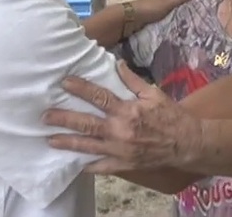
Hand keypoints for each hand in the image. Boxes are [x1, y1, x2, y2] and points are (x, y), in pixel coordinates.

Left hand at [43, 62, 202, 173]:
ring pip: (88, 146)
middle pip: (87, 124)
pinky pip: (102, 167)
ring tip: (50, 140)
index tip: (64, 83)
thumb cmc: (170, 115)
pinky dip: (88, 166)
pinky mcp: (124, 164)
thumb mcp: (153, 93)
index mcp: (128, 110)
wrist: (186, 143)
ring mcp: (120, 150)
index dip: (81, 89)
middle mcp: (120, 130)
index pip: (99, 97)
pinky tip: (74, 165)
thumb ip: (132, 80)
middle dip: (64, 119)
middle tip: (45, 116)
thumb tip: (116, 63)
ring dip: (68, 143)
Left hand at [131, 0, 193, 28]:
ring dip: (170, 19)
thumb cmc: (152, 8)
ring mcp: (151, 9)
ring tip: (180, 28)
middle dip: (177, 12)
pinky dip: (163, 23)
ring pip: (164, 14)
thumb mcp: (169, 3)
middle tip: (188, 22)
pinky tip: (168, 29)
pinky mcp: (146, 17)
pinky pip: (158, 20)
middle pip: (170, 6)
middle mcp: (157, 0)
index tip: (192, 12)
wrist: (132, 18)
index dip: (184, 3)